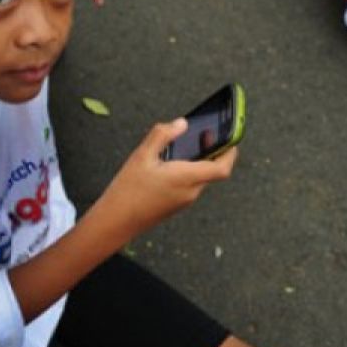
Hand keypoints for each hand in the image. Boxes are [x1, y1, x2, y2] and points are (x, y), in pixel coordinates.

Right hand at [96, 119, 237, 240]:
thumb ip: (163, 135)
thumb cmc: (128, 190)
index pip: (222, 167)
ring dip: (197, 162)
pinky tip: (167, 165)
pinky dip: (186, 172)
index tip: (230, 138)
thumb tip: (182, 124)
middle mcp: (190, 191)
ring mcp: (183, 201)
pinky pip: (188, 186)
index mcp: (186, 177)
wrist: (116, 222)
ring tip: (182, 147)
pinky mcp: (175, 206)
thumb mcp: (142, 155)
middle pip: (212, 171)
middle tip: (204, 135)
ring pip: (199, 178)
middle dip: (211, 152)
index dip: (230, 152)